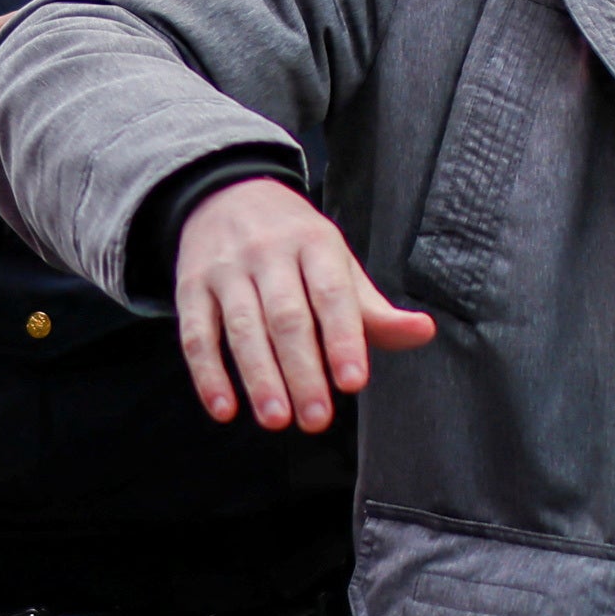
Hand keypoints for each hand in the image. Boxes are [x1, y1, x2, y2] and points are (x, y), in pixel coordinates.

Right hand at [171, 175, 430, 432]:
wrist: (225, 196)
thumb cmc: (295, 245)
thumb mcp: (337, 264)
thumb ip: (374, 309)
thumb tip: (423, 332)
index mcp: (315, 244)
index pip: (331, 294)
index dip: (343, 339)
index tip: (353, 382)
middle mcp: (268, 253)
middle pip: (286, 317)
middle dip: (302, 370)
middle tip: (316, 419)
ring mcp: (226, 269)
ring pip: (242, 328)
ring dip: (259, 377)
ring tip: (276, 419)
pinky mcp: (191, 287)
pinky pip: (196, 333)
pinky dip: (207, 374)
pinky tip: (223, 408)